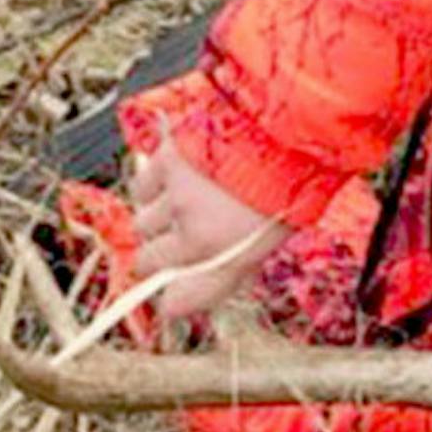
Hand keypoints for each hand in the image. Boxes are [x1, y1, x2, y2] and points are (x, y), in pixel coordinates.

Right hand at [129, 127, 288, 320]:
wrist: (290, 129)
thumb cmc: (288, 183)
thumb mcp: (266, 241)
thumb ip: (224, 272)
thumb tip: (179, 301)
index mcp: (227, 255)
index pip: (177, 300)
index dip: (171, 297)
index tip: (170, 294)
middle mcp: (196, 231)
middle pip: (147, 262)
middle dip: (157, 257)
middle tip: (175, 242)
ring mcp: (178, 195)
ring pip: (141, 224)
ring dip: (155, 221)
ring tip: (181, 205)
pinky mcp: (167, 161)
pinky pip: (141, 187)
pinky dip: (152, 188)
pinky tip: (175, 180)